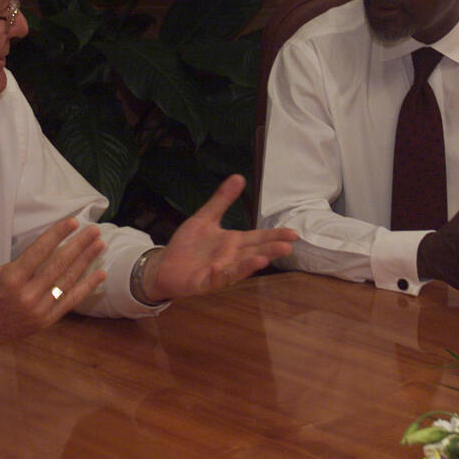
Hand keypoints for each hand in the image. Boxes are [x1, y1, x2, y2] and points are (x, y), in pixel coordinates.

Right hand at [0, 213, 106, 371]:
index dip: (57, 235)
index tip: (73, 222)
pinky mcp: (47, 320)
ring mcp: (39, 308)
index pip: (40, 251)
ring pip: (68, 281)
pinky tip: (100, 274)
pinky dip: (87, 287)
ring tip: (100, 245)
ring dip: (86, 262)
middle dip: (79, 245)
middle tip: (94, 229)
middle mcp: (28, 294)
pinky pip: (70, 301)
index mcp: (11, 278)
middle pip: (59, 265)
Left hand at [141, 174, 297, 301]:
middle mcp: (230, 258)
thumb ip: (222, 200)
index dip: (275, 236)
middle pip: (253, 253)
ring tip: (262, 259)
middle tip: (287, 247)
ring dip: (249, 265)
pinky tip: (219, 267)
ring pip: (237, 269)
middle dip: (270, 251)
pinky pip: (212, 280)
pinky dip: (217, 275)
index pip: (258, 238)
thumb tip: (239, 176)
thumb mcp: (206, 218)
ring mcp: (219, 272)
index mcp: (233, 242)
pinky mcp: (203, 283)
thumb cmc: (189, 244)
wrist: (165, 264)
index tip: (293, 233)